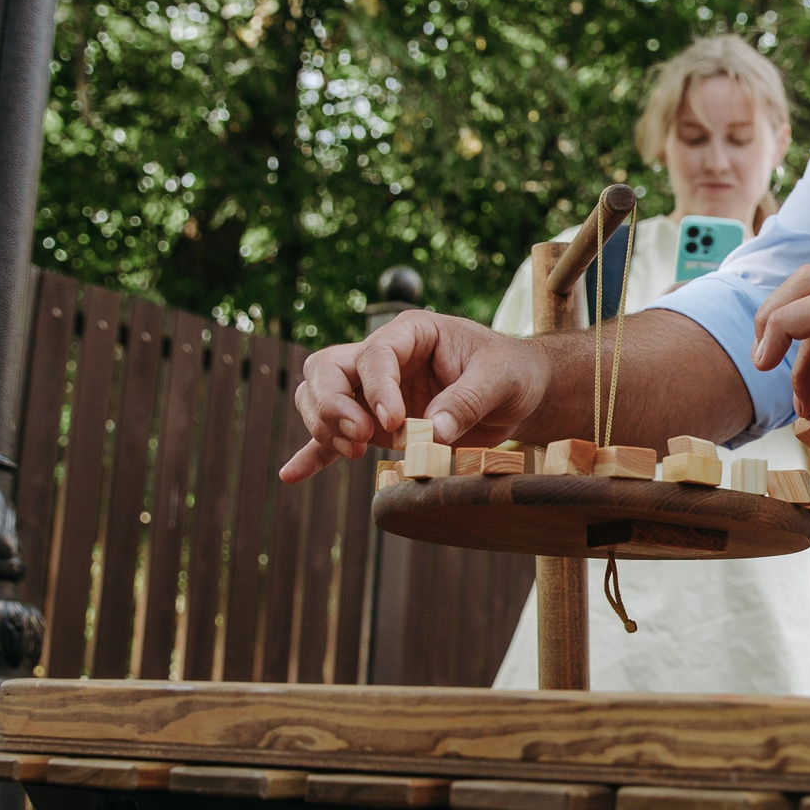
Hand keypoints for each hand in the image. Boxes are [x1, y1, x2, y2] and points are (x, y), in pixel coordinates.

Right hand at [283, 310, 550, 482]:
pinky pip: (333, 436)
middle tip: (361, 437)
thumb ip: (467, 401)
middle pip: (328, 369)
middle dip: (333, 404)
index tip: (393, 421)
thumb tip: (435, 432)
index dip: (376, 388)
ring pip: (320, 397)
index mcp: (411, 333)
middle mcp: (383, 358)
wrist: (518, 392)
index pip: (374, 354)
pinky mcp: (374, 424)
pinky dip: (313, 454)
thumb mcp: (500, 380)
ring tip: (356, 452)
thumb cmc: (510, 373)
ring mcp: (373, 391)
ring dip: (324, 426)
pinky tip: (292, 475)